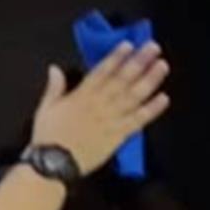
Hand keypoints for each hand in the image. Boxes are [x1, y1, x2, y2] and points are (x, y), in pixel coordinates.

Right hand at [31, 42, 170, 175]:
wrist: (54, 164)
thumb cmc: (48, 137)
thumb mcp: (45, 108)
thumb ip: (54, 87)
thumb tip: (54, 68)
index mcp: (81, 96)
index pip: (102, 72)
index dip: (116, 57)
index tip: (129, 45)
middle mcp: (100, 104)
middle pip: (122, 79)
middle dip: (139, 62)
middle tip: (153, 47)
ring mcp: (111, 120)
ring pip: (134, 96)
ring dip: (149, 80)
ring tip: (162, 66)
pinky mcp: (119, 136)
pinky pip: (138, 121)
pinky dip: (152, 109)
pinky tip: (163, 98)